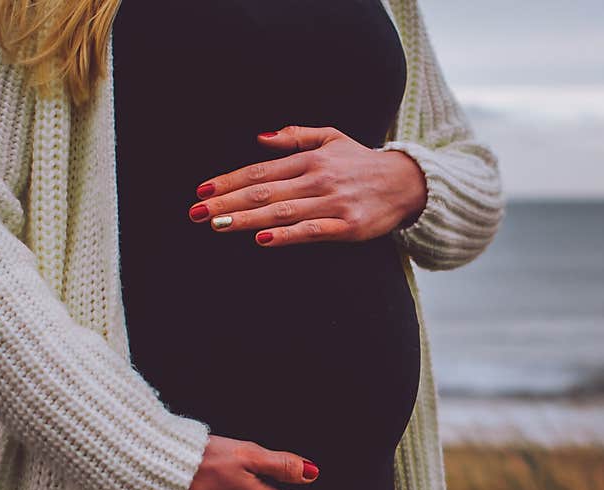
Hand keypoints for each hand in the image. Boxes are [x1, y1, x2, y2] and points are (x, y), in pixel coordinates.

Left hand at [188, 125, 427, 245]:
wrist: (407, 183)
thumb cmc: (363, 162)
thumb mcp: (331, 138)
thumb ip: (296, 135)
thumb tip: (260, 138)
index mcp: (310, 159)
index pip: (260, 171)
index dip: (229, 181)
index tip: (202, 191)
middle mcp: (317, 179)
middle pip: (263, 192)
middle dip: (227, 203)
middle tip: (196, 213)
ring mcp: (332, 203)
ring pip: (281, 212)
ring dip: (246, 219)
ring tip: (217, 225)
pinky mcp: (347, 226)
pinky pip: (311, 231)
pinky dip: (286, 235)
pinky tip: (263, 239)